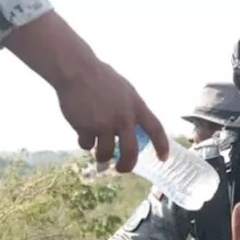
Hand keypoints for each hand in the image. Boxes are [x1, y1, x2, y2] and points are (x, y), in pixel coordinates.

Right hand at [54, 60, 168, 172]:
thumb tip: (130, 132)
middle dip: (126, 166)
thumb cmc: (100, 78)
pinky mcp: (86, 128)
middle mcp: (123, 117)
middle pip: (131, 152)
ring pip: (105, 153)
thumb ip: (130, 110)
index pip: (155, 129)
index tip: (163, 159)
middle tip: (122, 169)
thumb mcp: (124, 91)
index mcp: (136, 106)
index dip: (161, 145)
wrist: (76, 70)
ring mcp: (104, 124)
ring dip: (101, 156)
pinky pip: (87, 145)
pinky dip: (85, 143)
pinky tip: (82, 132)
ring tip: (97, 152)